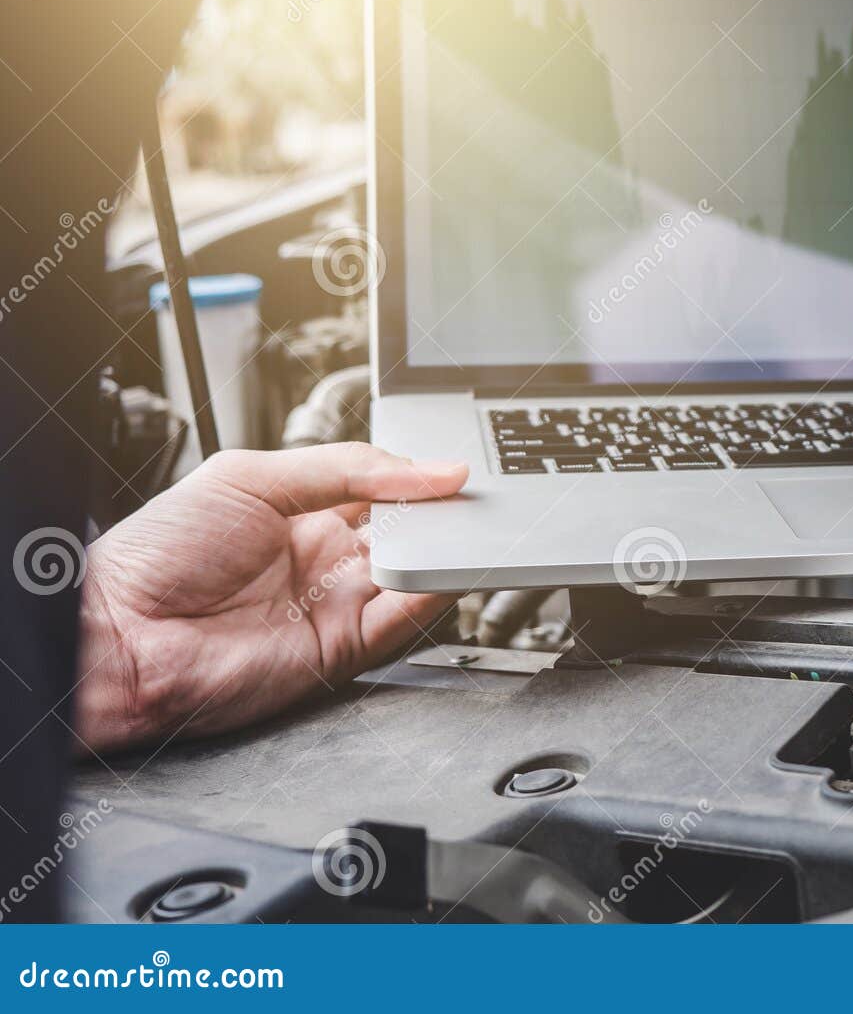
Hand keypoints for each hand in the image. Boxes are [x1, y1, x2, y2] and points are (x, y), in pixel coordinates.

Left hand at [76, 443, 467, 752]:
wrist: (121, 634)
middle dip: (442, 514)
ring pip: (417, 573)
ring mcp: (338, 605)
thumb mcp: (251, 476)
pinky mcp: (344, 649)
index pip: (385, 490)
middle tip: (468, 497)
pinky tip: (443, 564)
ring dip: (445, 550)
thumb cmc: (156, 554)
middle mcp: (327, 561)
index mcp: (305, 513)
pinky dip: (433, 591)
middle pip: (410, 532)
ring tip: (464, 525)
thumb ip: (343, 467)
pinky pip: (404, 619)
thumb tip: (424, 468)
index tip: (450, 468)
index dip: (419, 478)